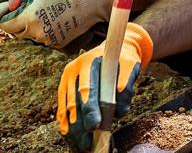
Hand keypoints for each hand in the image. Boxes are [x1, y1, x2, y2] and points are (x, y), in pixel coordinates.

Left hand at [0, 0, 114, 47]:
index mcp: (31, 17)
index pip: (5, 25)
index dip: (2, 17)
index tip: (4, 11)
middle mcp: (39, 33)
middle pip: (16, 32)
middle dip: (16, 20)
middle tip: (23, 6)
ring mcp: (50, 40)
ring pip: (30, 35)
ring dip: (30, 25)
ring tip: (42, 8)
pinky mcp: (59, 43)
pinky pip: (44, 38)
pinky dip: (43, 29)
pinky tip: (53, 16)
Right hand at [56, 23, 152, 151]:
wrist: (113, 50)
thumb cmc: (122, 60)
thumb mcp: (130, 67)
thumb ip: (126, 86)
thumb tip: (119, 110)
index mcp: (89, 62)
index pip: (87, 88)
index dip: (90, 109)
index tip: (95, 126)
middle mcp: (73, 69)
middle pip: (74, 101)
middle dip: (80, 125)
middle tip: (88, 143)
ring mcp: (66, 79)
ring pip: (66, 108)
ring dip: (72, 129)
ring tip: (80, 145)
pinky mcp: (63, 88)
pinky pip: (61, 108)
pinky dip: (65, 124)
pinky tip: (70, 137)